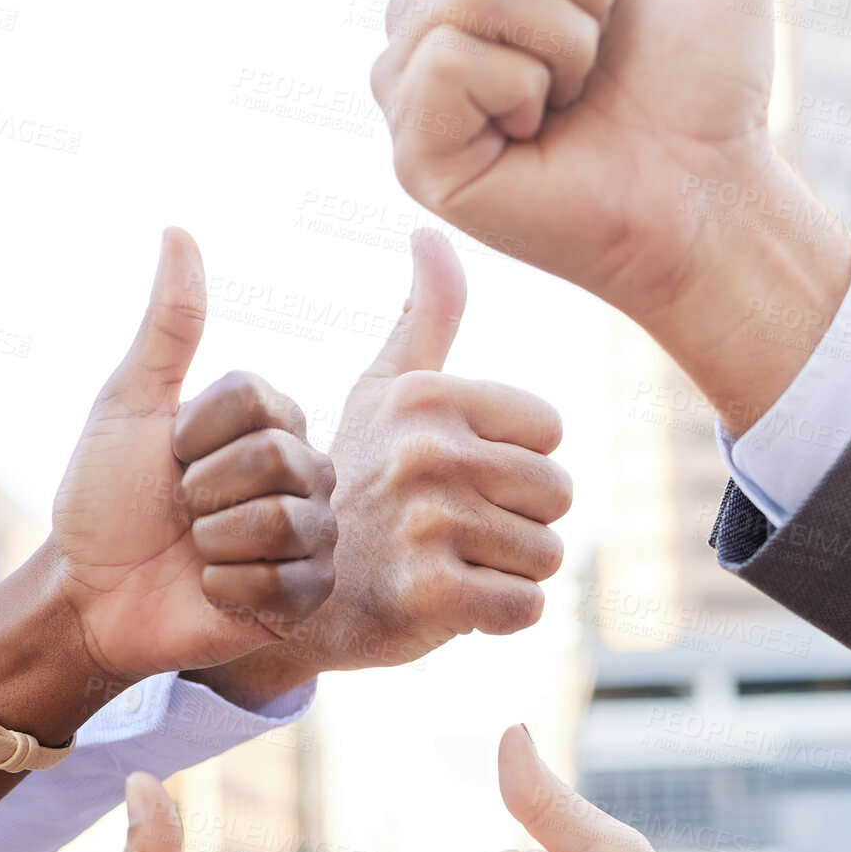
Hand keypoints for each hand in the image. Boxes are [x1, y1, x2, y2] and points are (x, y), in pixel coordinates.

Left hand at [51, 228, 336, 683]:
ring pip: (283, 522)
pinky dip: (231, 588)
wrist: (94, 594)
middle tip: (183, 510)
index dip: (198, 433)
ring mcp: (312, 534)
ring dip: (214, 543)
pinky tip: (215, 589)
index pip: (261, 401)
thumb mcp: (129, 404)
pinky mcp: (308, 594)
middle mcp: (304, 472)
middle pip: (278, 460)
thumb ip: (169, 325)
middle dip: (205, 490)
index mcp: (271, 422)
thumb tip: (179, 231)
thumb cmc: (106, 499)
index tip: (170, 455)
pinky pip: (287, 582)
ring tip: (197, 551)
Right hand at [200, 229, 571, 702]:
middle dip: (521, 522)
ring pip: (547, 554)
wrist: (292, 593)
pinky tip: (452, 605)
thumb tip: (431, 233)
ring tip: (451, 563)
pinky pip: (525, 608)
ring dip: (510, 571)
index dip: (516, 464)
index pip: (549, 433)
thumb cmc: (358, 484)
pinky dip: (500, 618)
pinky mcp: (431, 593)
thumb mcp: (383, 392)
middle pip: (557, 493)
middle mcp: (427, 450)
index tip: (460, 478)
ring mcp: (427, 522)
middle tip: (456, 531)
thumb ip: (424, 317)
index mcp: (428, 396)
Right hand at [372, 0, 850, 423]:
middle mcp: (429, 10)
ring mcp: (411, 83)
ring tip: (575, 100)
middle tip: (602, 57)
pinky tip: (538, 138)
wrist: (710, 186)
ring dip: (564, 39)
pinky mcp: (413, 150)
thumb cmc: (708, 75)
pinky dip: (526, 89)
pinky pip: (452, 56)